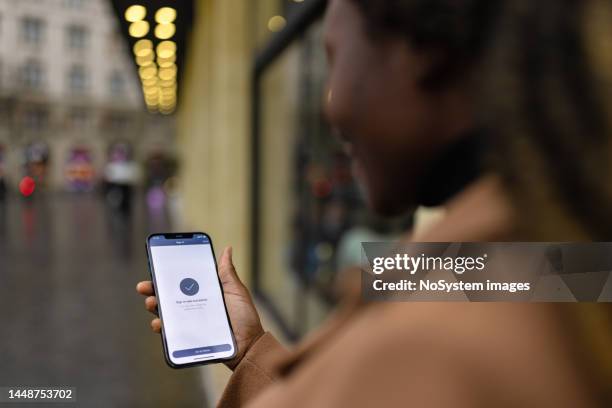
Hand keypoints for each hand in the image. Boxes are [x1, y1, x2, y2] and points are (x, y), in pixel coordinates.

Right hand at [136, 246, 263, 369]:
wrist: (249, 345)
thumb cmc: (244, 317)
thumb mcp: (236, 291)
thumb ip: (227, 273)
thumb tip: (227, 249)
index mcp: (203, 293)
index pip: (182, 281)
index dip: (167, 275)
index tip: (156, 267)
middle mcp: (193, 306)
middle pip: (169, 296)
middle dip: (153, 290)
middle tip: (144, 286)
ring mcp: (189, 322)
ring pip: (166, 313)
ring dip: (155, 307)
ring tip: (152, 303)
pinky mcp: (188, 337)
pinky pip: (171, 332)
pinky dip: (162, 327)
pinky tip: (159, 324)